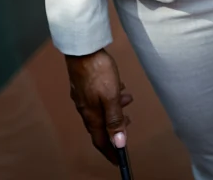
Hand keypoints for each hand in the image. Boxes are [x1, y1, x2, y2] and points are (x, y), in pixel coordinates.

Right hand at [65, 49, 132, 164]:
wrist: (83, 51)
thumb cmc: (98, 72)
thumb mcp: (111, 97)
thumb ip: (115, 119)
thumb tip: (119, 143)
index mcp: (92, 116)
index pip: (101, 141)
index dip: (110, 152)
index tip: (119, 160)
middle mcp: (85, 110)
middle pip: (101, 126)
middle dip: (115, 128)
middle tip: (128, 124)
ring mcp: (83, 98)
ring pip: (101, 110)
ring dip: (115, 109)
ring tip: (128, 99)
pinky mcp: (85, 86)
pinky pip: (99, 98)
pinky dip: (110, 97)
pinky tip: (118, 87)